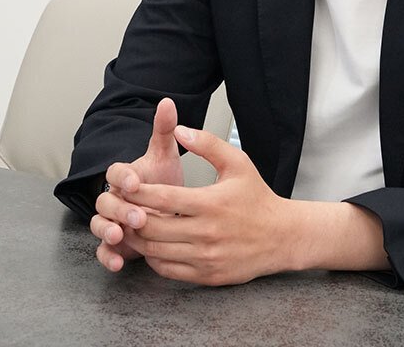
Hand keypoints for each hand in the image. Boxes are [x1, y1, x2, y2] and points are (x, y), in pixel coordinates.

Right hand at [90, 98, 185, 271]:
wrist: (168, 209)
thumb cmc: (163, 182)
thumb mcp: (165, 156)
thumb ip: (164, 131)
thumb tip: (168, 102)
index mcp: (125, 176)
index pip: (115, 172)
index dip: (122, 177)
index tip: (135, 182)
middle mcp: (113, 198)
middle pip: (104, 200)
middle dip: (119, 207)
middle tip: (137, 215)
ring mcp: (111, 221)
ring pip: (99, 224)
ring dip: (107, 230)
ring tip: (119, 235)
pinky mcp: (115, 243)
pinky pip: (103, 250)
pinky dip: (107, 256)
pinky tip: (118, 262)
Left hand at [115, 123, 300, 285]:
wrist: (282, 236)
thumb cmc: (257, 198)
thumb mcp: (237, 163)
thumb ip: (207, 143)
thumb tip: (180, 128)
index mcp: (211, 203)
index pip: (162, 198)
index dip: (138, 192)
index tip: (126, 185)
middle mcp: (207, 233)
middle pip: (152, 228)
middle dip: (131, 217)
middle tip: (121, 207)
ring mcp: (206, 257)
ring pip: (156, 251)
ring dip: (138, 238)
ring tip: (130, 225)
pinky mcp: (207, 276)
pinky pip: (167, 270)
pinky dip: (153, 257)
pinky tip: (152, 244)